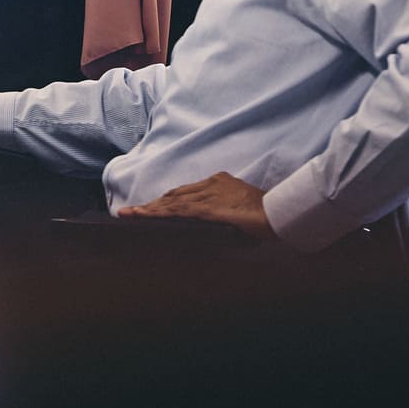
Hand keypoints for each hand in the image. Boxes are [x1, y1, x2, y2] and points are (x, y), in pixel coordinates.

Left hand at [118, 171, 275, 240]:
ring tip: (129, 214)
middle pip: (174, 195)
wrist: (279, 211)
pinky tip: (146, 216)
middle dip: (152, 204)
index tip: (151, 207)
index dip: (166, 200)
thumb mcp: (242, 210)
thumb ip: (227, 213)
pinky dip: (161, 213)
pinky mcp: (209, 208)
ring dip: (149, 209)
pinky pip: (179, 210)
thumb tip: (217, 224)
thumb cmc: (267, 214)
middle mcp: (211, 185)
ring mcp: (209, 195)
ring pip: (172, 201)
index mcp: (219, 183)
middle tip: (130, 211)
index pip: (185, 192)